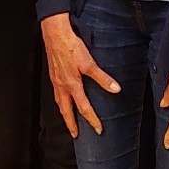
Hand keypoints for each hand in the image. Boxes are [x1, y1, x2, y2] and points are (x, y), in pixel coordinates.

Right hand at [41, 12, 119, 137]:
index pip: (83, 108)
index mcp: (72, 85)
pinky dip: (60, 100)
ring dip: (64, 113)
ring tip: (68, 120)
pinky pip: (56, 93)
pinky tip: (63, 98)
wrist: (55, 34)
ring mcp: (56, 81)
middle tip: (75, 134)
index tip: (98, 130)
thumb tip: (115, 89)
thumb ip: (102, 78)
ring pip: (59, 102)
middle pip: (66, 111)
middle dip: (71, 124)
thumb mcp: (89, 63)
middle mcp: (61, 86)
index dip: (92, 120)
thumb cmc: (70, 46)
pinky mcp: (53, 74)